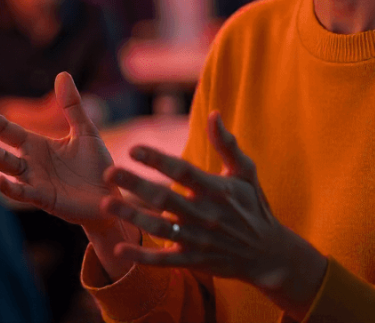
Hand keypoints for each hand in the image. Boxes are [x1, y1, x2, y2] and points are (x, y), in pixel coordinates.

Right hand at [0, 73, 119, 226]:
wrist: (110, 195)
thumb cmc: (95, 165)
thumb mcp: (85, 130)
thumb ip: (72, 106)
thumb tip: (62, 73)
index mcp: (37, 145)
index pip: (6, 129)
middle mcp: (31, 163)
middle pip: (0, 150)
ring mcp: (35, 182)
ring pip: (7, 168)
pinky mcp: (46, 199)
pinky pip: (24, 193)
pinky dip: (11, 188)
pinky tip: (0, 181)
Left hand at [100, 111, 326, 320]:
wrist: (268, 254)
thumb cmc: (254, 206)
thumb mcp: (246, 172)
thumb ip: (227, 144)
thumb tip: (214, 114)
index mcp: (217, 190)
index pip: (183, 171)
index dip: (158, 159)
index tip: (134, 148)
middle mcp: (206, 215)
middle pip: (165, 198)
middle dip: (136, 184)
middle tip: (108, 171)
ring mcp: (199, 240)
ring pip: (160, 228)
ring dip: (132, 216)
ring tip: (107, 203)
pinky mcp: (194, 261)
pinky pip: (164, 260)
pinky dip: (143, 257)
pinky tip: (120, 249)